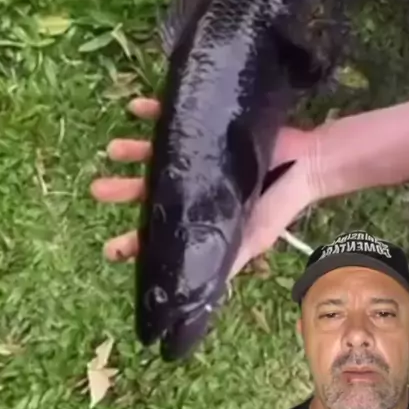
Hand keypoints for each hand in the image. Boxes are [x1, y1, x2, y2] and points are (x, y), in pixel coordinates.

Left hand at [91, 95, 319, 277]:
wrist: (309, 163)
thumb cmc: (280, 204)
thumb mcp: (253, 239)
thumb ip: (227, 263)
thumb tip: (198, 300)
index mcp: (199, 215)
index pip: (160, 230)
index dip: (135, 240)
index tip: (112, 249)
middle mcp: (192, 186)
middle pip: (149, 190)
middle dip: (122, 190)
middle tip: (99, 190)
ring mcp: (198, 155)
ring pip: (155, 153)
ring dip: (132, 151)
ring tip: (114, 149)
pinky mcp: (207, 127)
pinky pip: (176, 115)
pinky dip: (153, 111)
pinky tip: (137, 107)